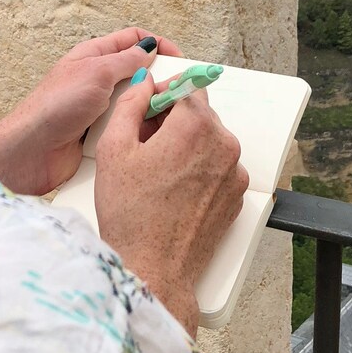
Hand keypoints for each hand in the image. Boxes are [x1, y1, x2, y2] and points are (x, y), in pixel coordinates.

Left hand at [0, 28, 181, 195]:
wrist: (30, 151)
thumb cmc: (55, 106)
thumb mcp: (96, 73)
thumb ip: (126, 59)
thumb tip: (149, 48)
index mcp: (94, 56)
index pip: (133, 39)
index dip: (158, 44)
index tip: (180, 59)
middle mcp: (99, 80)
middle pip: (138, 72)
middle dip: (158, 80)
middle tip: (178, 91)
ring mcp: (100, 108)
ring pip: (136, 102)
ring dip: (149, 107)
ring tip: (166, 115)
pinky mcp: (101, 133)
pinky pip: (127, 126)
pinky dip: (138, 128)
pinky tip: (149, 134)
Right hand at [94, 73, 249, 335]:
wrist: (154, 270)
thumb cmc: (130, 213)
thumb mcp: (114, 148)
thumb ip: (131, 104)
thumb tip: (144, 82)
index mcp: (196, 125)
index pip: (185, 87)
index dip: (161, 95)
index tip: (145, 111)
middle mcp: (224, 143)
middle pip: (199, 113)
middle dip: (173, 121)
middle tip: (144, 146)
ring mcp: (234, 172)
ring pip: (209, 140)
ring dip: (187, 145)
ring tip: (157, 173)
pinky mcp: (236, 196)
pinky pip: (218, 167)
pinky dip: (200, 169)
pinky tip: (174, 191)